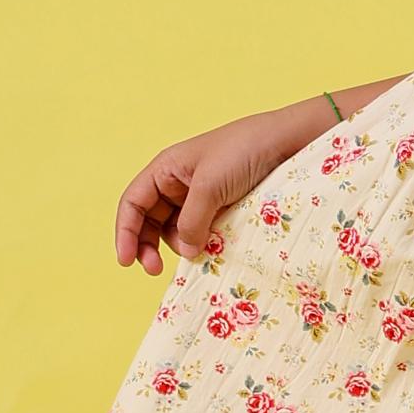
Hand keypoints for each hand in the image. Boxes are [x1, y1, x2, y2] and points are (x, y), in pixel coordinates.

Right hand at [114, 98, 326, 276]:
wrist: (288, 141)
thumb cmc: (244, 151)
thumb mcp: (211, 186)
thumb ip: (191, 222)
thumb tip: (185, 251)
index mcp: (166, 169)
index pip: (133, 203)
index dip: (126, 232)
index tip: (125, 261)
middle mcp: (178, 183)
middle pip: (150, 221)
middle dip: (148, 245)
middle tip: (155, 270)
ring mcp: (201, 197)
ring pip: (176, 230)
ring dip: (179, 246)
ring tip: (196, 254)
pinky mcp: (223, 208)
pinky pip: (202, 231)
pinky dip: (201, 243)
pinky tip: (210, 251)